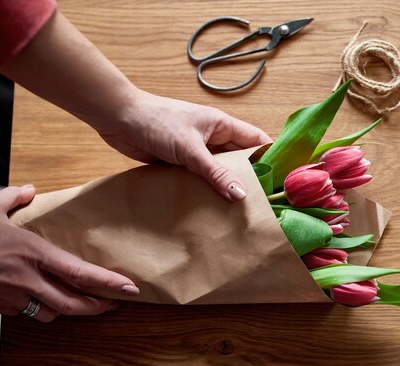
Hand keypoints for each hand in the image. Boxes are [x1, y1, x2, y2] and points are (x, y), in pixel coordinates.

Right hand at [0, 185, 139, 321]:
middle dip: (97, 308)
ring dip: (67, 311)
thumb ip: (12, 197)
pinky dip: (39, 310)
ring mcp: (10, 297)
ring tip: (81, 303)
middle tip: (113, 305)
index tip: (129, 288)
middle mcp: (26, 279)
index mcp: (32, 253)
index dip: (108, 284)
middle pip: (72, 303)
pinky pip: (25, 314)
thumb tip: (27, 190)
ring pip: (49, 314)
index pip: (80, 273)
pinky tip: (44, 301)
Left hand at [96, 90, 271, 201]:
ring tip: (238, 213)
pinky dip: (204, 191)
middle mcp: (213, 138)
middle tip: (260, 205)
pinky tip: (210, 209)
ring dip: (224, 188)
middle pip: (239, 161)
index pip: (256, 141)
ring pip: (219, 172)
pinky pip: (199, 179)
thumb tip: (241, 195)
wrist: (118, 118)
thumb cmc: (156, 121)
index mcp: (222, 125)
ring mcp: (196, 151)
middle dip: (249, 179)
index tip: (281, 181)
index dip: (270, 158)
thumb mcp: (190, 149)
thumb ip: (215, 173)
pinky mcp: (180, 163)